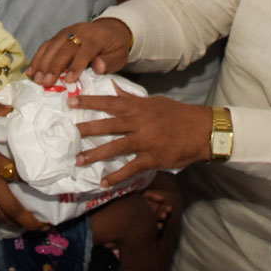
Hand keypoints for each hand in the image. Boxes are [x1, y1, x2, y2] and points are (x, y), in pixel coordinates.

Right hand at [27, 17, 132, 86]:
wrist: (111, 28)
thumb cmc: (115, 47)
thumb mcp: (119, 56)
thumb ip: (109, 62)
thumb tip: (98, 66)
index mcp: (95, 38)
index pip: (84, 52)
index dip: (76, 66)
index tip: (68, 81)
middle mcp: (79, 32)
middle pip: (64, 49)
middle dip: (53, 66)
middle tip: (45, 83)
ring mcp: (67, 32)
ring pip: (52, 46)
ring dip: (42, 63)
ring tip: (36, 79)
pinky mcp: (60, 35)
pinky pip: (46, 45)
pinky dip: (37, 58)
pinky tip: (31, 71)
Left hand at [69, 88, 211, 185]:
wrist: (200, 129)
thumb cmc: (176, 114)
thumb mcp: (153, 101)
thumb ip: (131, 97)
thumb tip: (114, 88)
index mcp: (138, 107)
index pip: (109, 102)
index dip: (89, 101)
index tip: (70, 101)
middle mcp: (139, 122)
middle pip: (108, 124)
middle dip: (88, 128)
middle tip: (70, 132)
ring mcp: (145, 141)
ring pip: (116, 147)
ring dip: (96, 154)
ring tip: (79, 160)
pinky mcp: (152, 158)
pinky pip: (131, 168)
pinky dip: (116, 176)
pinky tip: (103, 182)